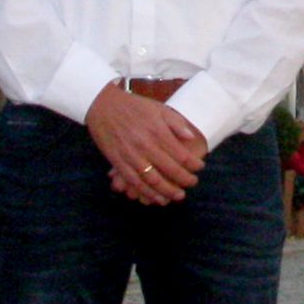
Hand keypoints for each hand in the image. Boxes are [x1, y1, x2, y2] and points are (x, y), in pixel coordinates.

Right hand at [88, 82, 207, 205]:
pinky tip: (156, 197)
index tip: (200, 167)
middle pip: (170, 170)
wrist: (103, 106)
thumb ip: (176, 123)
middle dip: (184, 180)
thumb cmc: (133, 106)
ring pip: (153, 180)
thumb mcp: (158, 108)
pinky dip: (147, 193)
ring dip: (168, 191)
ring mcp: (131, 156)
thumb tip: (191, 138)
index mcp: (158, 132)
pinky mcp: (118, 163)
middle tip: (192, 183)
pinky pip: (134, 182)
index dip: (193, 164)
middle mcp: (146, 146)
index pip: (181, 155)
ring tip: (178, 196)